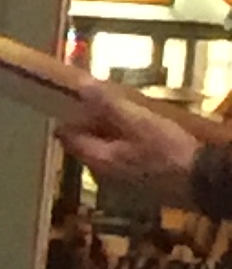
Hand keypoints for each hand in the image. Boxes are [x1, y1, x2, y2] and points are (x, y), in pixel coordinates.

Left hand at [55, 82, 203, 200]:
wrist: (201, 179)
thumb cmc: (168, 150)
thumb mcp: (138, 121)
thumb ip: (108, 105)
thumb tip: (82, 87)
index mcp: (97, 159)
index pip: (67, 137)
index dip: (72, 116)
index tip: (80, 99)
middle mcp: (101, 173)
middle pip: (85, 143)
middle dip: (93, 122)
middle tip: (108, 102)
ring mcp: (119, 180)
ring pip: (104, 150)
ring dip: (111, 132)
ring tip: (127, 113)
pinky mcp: (137, 181)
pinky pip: (121, 157)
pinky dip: (125, 143)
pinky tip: (142, 133)